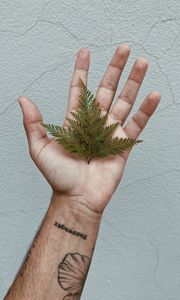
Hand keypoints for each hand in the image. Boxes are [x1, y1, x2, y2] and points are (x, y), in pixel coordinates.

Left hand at [19, 45, 159, 214]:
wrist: (77, 197)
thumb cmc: (58, 176)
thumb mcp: (40, 148)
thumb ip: (34, 124)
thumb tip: (23, 100)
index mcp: (77, 121)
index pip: (80, 89)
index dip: (82, 71)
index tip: (85, 53)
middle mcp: (95, 123)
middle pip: (107, 89)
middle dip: (115, 68)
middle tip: (123, 49)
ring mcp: (111, 132)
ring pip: (125, 101)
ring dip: (134, 82)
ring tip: (141, 62)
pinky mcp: (124, 145)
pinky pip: (137, 124)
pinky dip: (146, 110)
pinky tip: (153, 95)